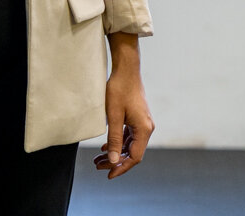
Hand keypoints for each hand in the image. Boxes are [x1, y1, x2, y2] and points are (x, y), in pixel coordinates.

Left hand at [93, 33, 153, 178]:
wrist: (126, 69)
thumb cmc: (119, 89)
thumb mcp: (113, 115)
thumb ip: (114, 139)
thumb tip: (114, 161)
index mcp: (144, 130)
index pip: (134, 157)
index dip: (122, 167)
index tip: (108, 175)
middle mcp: (147, 128)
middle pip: (132, 152)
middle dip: (116, 161)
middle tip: (98, 166)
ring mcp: (143, 123)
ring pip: (130, 145)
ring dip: (115, 153)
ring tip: (98, 159)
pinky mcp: (137, 118)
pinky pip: (129, 136)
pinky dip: (118, 143)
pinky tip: (106, 146)